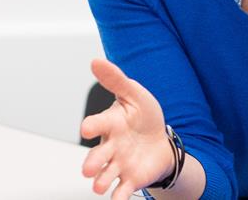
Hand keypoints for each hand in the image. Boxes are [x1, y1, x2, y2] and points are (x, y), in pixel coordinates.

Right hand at [79, 59, 173, 199]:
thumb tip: (96, 61)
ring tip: (98, 186)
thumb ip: (116, 80)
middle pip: (98, 155)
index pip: (98, 124)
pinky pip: (121, 190)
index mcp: (111, 124)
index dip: (92, 125)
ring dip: (101, 181)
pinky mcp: (130, 178)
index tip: (87, 128)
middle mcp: (110, 146)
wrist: (160, 141)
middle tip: (88, 169)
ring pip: (105, 175)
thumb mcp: (134, 94)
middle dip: (92, 162)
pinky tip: (117, 199)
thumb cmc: (143, 117)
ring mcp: (118, 164)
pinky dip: (118, 196)